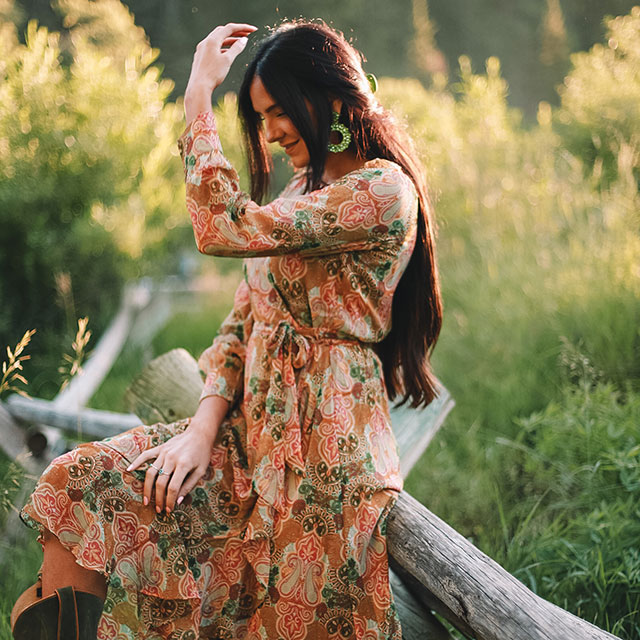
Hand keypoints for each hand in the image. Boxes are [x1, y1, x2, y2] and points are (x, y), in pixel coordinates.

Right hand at [126, 396, 229, 512]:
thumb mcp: (201, 470)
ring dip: (147, 488)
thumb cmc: (202, 453)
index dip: (169, 501)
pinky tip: (129, 470)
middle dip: (158, 499)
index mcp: (184, 465)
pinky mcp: (160, 448)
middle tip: (158, 509)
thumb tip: (177, 502)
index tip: (169, 510)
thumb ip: (189, 485)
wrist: (200, 433)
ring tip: (146, 500)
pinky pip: (146, 455)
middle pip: (160, 483)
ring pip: (151, 473)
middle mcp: (172, 459)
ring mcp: (164, 453)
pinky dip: (136, 462)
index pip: (173, 488)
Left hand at [184, 23, 256, 122]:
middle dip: (235, 32)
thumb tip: (244, 40)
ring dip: (229, 40)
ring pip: (217, 40)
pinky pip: (213, 48)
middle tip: (247, 35)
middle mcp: (205, 42)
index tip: (253, 30)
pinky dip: (222, 48)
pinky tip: (227, 53)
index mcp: (212, 40)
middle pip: (222, 32)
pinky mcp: (201, 57)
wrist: (199, 87)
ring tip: (239, 44)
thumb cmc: (213, 74)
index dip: (243, 28)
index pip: (229, 29)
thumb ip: (236, 48)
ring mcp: (202, 49)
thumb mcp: (227, 60)